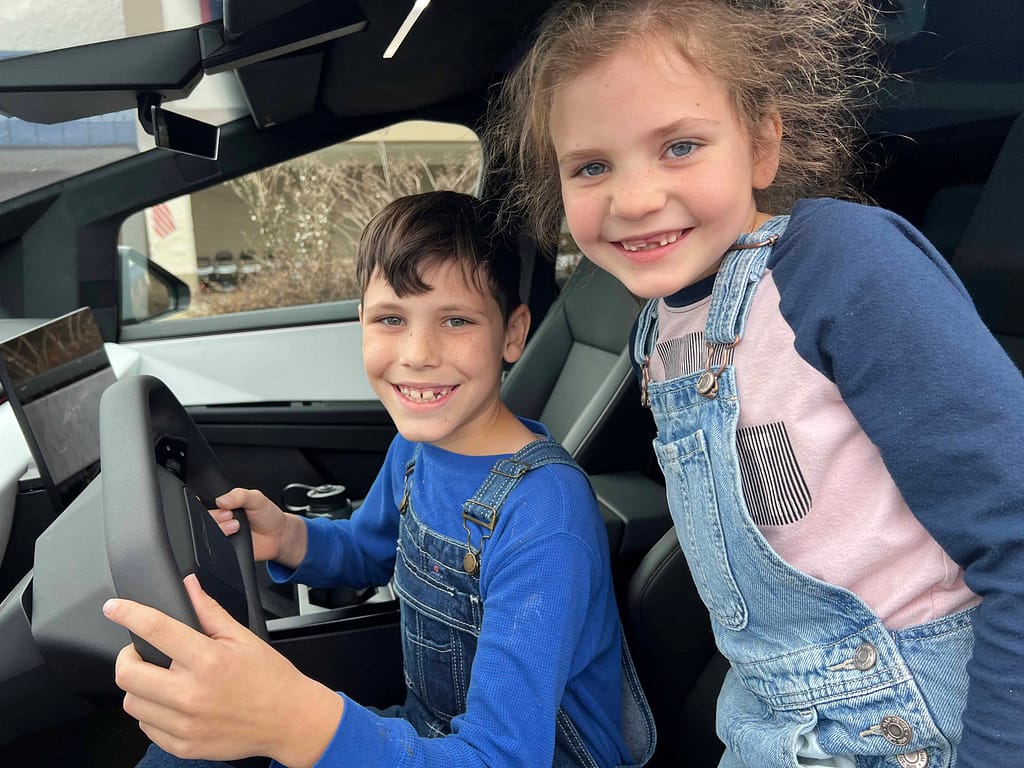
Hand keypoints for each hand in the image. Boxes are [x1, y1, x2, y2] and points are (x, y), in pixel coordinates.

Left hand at [104, 574, 342, 766]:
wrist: (289, 719)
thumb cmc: (270, 677)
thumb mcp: (243, 637)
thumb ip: (209, 611)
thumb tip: (189, 586)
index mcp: (208, 660)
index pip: (156, 629)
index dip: (128, 614)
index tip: (114, 608)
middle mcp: (191, 694)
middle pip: (127, 673)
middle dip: (127, 656)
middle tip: (140, 651)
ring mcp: (184, 724)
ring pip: (131, 702)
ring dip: (138, 686)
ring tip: (160, 679)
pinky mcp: (182, 745)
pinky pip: (145, 727)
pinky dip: (151, 712)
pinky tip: (171, 702)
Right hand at [211, 487, 306, 566]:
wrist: (278, 537)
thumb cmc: (267, 516)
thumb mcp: (256, 498)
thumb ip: (240, 495)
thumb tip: (221, 500)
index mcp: (223, 505)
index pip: (204, 502)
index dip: (203, 503)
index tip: (216, 504)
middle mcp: (219, 520)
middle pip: (203, 518)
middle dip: (215, 517)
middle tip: (230, 515)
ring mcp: (220, 535)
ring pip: (207, 534)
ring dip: (220, 530)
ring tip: (236, 526)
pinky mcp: (224, 550)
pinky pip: (215, 549)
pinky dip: (222, 544)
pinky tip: (234, 539)